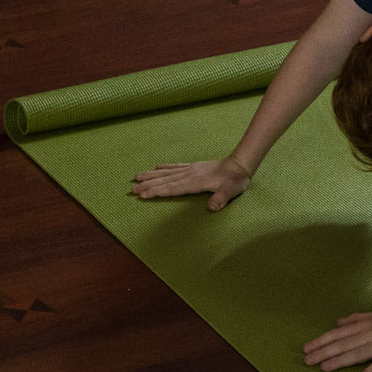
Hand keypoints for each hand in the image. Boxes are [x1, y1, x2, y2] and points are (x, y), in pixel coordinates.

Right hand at [129, 156, 250, 210]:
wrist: (240, 164)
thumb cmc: (235, 181)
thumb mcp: (231, 191)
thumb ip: (221, 199)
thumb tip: (213, 207)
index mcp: (195, 182)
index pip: (172, 188)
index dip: (157, 192)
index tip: (143, 195)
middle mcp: (190, 174)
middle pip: (165, 180)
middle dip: (148, 185)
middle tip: (131, 189)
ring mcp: (191, 169)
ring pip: (167, 173)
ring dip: (151, 176)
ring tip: (136, 177)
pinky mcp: (194, 167)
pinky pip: (176, 167)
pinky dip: (165, 167)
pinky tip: (156, 167)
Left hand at [302, 310, 371, 371]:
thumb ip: (356, 318)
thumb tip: (338, 322)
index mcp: (364, 324)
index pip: (338, 333)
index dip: (322, 341)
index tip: (307, 348)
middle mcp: (370, 333)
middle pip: (343, 344)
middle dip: (324, 352)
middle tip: (308, 361)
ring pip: (357, 353)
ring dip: (340, 360)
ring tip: (324, 368)